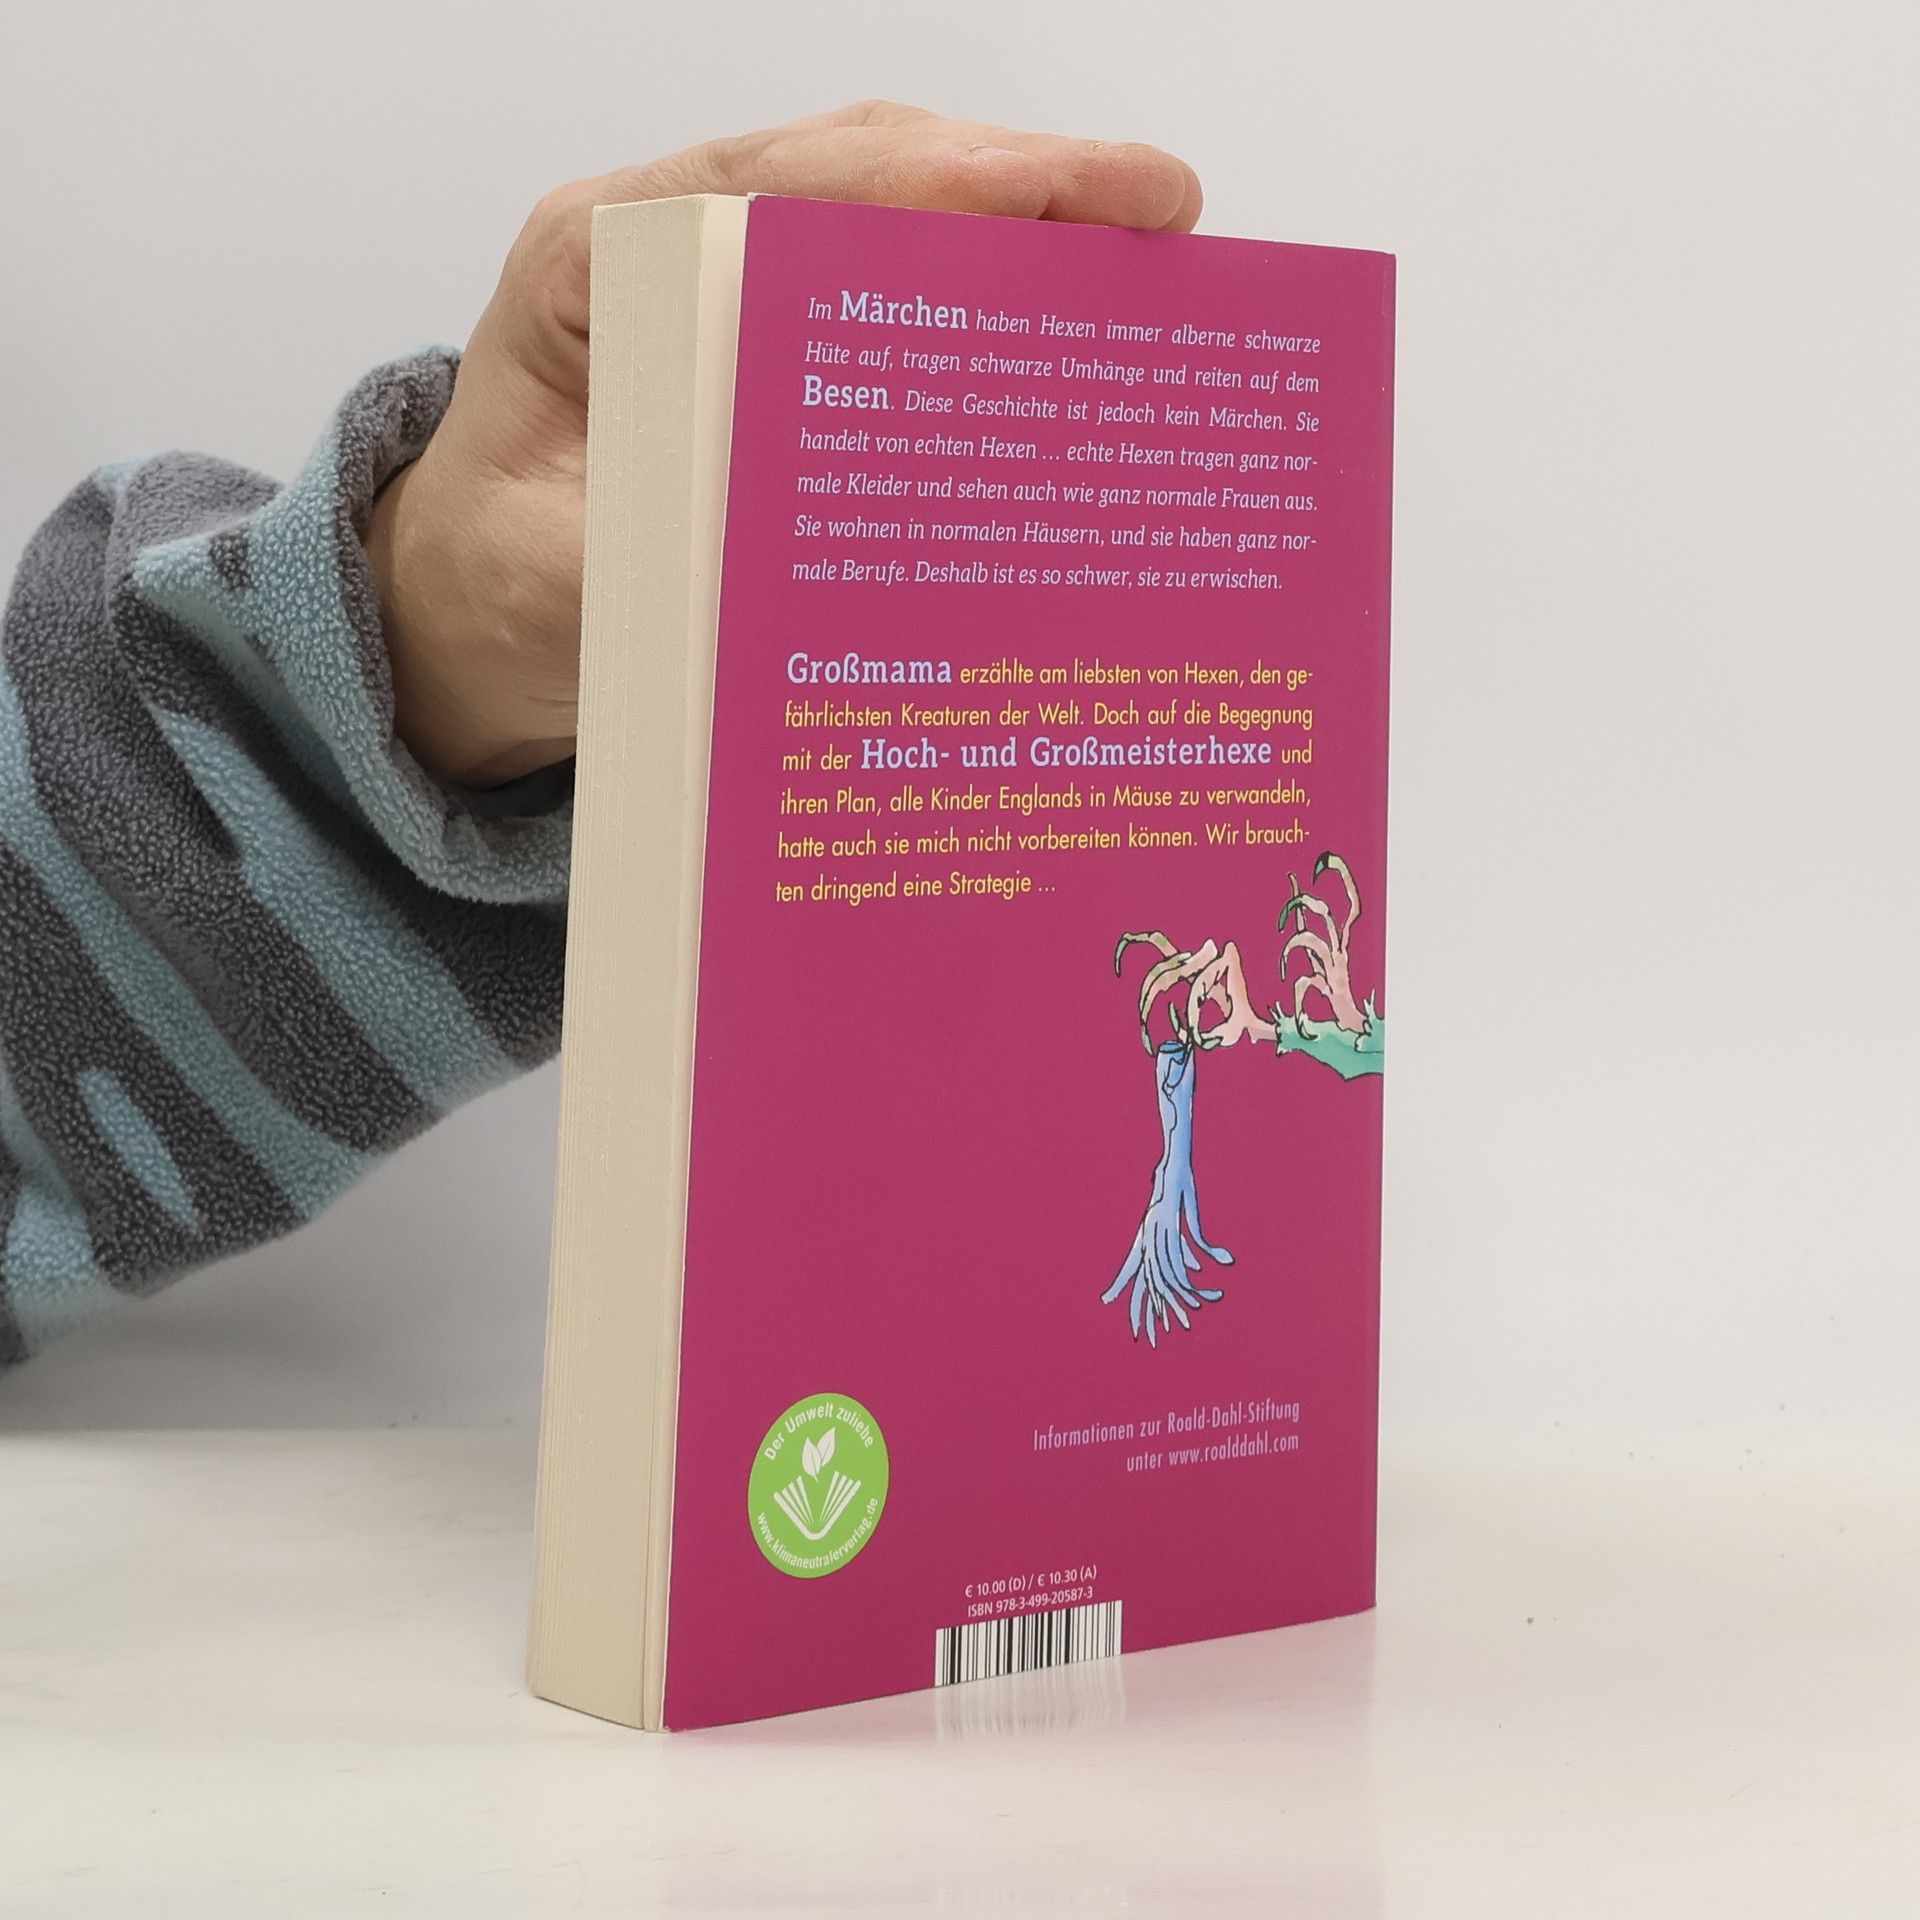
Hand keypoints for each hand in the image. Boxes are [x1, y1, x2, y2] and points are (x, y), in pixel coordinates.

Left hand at [364, 101, 1203, 786]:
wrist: (459, 607)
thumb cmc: (490, 585)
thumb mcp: (553, 590)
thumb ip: (657, 566)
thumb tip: (798, 565)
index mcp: (594, 268)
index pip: (787, 184)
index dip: (943, 182)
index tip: (1083, 195)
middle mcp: (659, 245)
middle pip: (858, 171)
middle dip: (1020, 182)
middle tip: (1166, 212)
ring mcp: (711, 282)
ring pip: (882, 213)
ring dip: (1014, 228)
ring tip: (1145, 250)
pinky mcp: (753, 336)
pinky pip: (878, 287)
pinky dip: (975, 294)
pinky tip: (1060, 320)